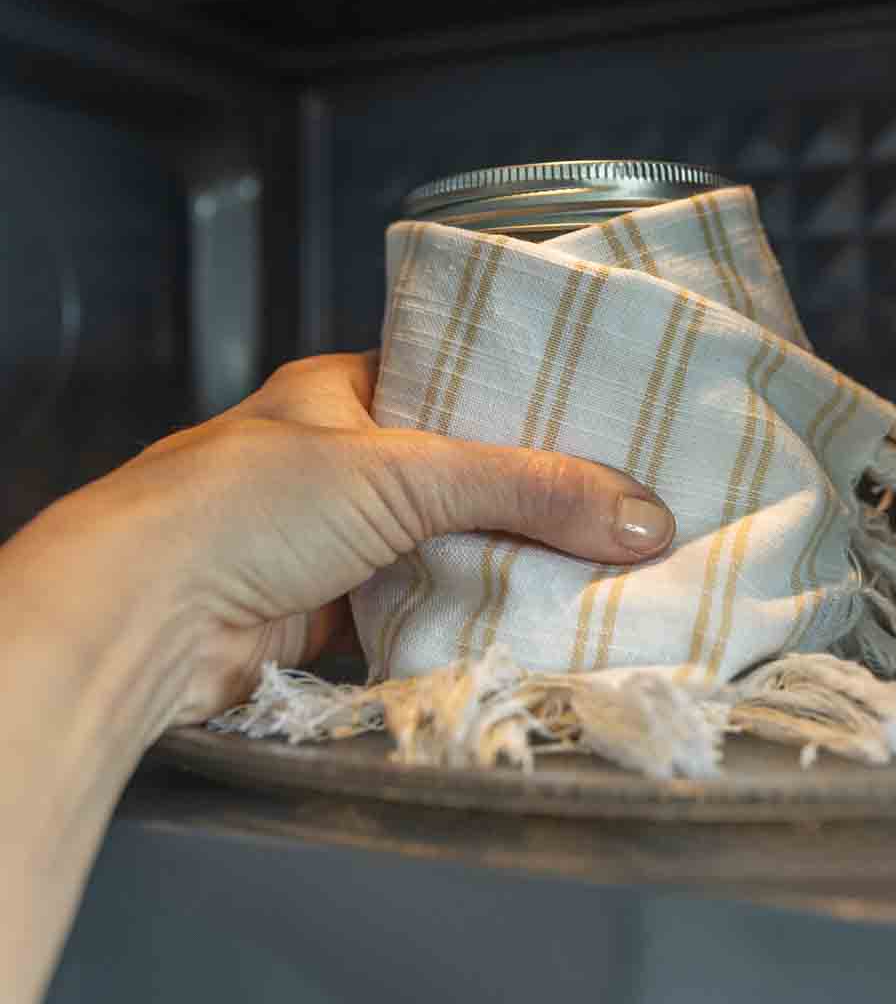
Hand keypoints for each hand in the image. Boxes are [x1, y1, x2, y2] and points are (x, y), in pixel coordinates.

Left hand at [11, 351, 675, 735]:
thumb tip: (643, 516)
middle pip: (460, 475)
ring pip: (445, 546)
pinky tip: (535, 619)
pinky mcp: (333, 613)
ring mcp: (335, 540)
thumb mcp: (405, 472)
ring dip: (506, 562)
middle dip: (529, 495)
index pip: (455, 382)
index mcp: (343, 392)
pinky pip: (423, 608)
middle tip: (618, 503)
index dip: (527, 401)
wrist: (145, 621)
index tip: (604, 421)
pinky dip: (469, 617)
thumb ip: (528, 488)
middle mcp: (339, 461)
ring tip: (602, 563)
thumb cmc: (245, 506)